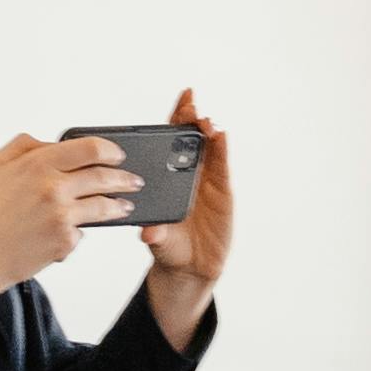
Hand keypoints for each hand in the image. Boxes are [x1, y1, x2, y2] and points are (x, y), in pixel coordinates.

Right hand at [0, 129, 138, 329]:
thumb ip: (24, 146)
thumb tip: (51, 144)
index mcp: (38, 163)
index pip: (89, 148)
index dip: (110, 150)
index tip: (118, 154)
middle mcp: (54, 186)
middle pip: (104, 176)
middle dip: (125, 178)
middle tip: (134, 180)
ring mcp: (62, 215)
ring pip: (104, 205)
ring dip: (120, 205)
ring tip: (126, 206)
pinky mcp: (64, 241)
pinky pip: (82, 232)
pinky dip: (79, 232)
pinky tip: (76, 233)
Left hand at [145, 88, 230, 343]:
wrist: (191, 268)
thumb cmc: (169, 248)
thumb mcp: (158, 241)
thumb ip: (156, 234)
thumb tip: (148, 232)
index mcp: (166, 179)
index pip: (167, 143)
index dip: (173, 121)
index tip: (179, 103)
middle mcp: (187, 175)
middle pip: (188, 140)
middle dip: (190, 120)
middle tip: (190, 106)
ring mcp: (206, 182)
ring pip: (208, 150)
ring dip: (207, 133)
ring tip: (205, 121)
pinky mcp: (222, 193)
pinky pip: (222, 168)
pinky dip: (222, 152)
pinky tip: (221, 137)